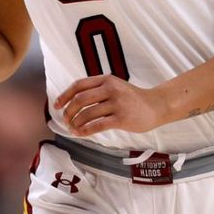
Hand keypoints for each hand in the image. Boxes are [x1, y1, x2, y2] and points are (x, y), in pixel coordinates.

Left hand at [54, 75, 169, 135]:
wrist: (156, 105)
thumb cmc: (132, 98)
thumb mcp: (114, 86)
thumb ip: (97, 90)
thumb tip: (72, 101)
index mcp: (105, 80)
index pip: (78, 85)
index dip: (64, 95)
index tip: (57, 105)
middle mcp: (110, 89)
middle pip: (80, 99)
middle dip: (68, 111)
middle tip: (65, 120)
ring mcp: (117, 103)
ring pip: (87, 114)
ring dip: (76, 123)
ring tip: (72, 128)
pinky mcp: (122, 118)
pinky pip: (98, 125)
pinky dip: (85, 130)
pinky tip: (80, 134)